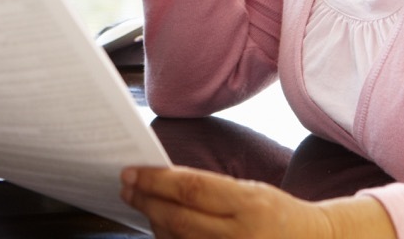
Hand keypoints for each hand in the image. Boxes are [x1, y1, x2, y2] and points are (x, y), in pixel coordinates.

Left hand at [121, 165, 334, 238]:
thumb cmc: (278, 215)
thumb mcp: (251, 192)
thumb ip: (210, 190)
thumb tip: (164, 181)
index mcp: (248, 204)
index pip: (191, 189)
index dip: (156, 181)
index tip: (132, 172)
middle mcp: (239, 235)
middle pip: (178, 219)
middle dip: (146, 201)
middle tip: (126, 185)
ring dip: (153, 222)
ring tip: (140, 202)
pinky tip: (159, 227)